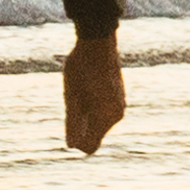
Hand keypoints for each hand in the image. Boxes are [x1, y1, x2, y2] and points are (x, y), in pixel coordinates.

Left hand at [65, 32, 127, 154]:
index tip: (68, 121)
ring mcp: (120, 106)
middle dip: (81, 126)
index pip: (90, 147)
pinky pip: (104, 113)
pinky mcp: (119, 97)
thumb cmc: (81, 68)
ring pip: (99, 123)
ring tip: (80, 90)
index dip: (76, 141)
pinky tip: (87, 85)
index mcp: (106, 117)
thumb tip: (72, 146)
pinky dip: (93, 107)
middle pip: (95, 135)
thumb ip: (73, 123)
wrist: (98, 42)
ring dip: (86, 114)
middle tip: (73, 99)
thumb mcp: (72, 97)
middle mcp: (117, 115)